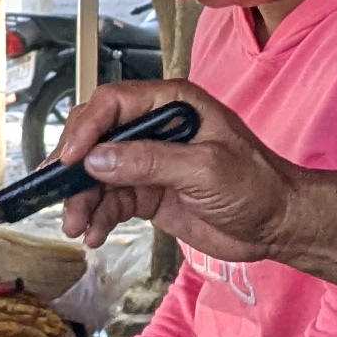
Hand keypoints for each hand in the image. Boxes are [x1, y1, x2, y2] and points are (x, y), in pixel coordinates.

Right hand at [47, 78, 294, 256]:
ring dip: (81, 199)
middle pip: (97, 137)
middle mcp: (155, 127)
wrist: (278, 225)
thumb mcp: (205, 169)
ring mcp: (149, 161)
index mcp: (173, 103)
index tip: (71, 158)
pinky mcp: (148, 192)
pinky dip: (97, 216)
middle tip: (57, 192)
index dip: (86, 127)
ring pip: (98, 174)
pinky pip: (110, 200)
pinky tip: (92, 234)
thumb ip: (151, 161)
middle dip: (74, 166)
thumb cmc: (257, 185)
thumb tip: (98, 158)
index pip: (114, 102)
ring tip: (76, 226)